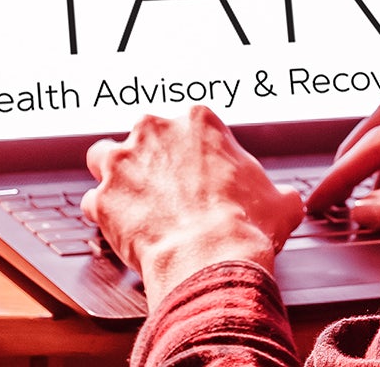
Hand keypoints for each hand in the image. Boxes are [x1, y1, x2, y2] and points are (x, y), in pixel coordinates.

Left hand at [82, 105, 304, 307]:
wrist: (211, 256)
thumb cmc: (245, 226)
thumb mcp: (280, 201)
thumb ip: (278, 192)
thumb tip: (286, 201)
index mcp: (199, 122)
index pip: (188, 124)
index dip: (191, 151)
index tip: (196, 171)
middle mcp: (155, 132)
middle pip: (142, 135)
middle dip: (150, 158)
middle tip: (166, 187)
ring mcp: (123, 163)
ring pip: (102, 157)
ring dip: (113, 176)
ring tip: (130, 200)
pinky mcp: (103, 198)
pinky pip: (93, 202)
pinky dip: (104, 215)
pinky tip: (121, 230)